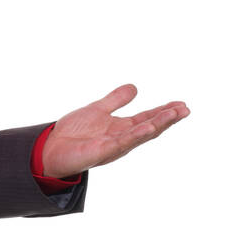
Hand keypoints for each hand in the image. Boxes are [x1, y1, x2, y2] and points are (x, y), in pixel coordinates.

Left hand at [43, 83, 188, 178]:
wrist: (51, 148)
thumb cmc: (74, 133)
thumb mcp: (98, 110)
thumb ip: (115, 100)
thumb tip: (135, 87)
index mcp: (122, 128)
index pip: (147, 118)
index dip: (164, 112)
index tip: (181, 104)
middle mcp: (122, 138)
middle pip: (150, 127)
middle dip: (168, 118)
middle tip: (186, 109)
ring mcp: (114, 145)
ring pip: (141, 134)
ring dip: (159, 124)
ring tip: (175, 114)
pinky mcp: (103, 151)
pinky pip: (123, 142)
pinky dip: (137, 135)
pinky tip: (149, 127)